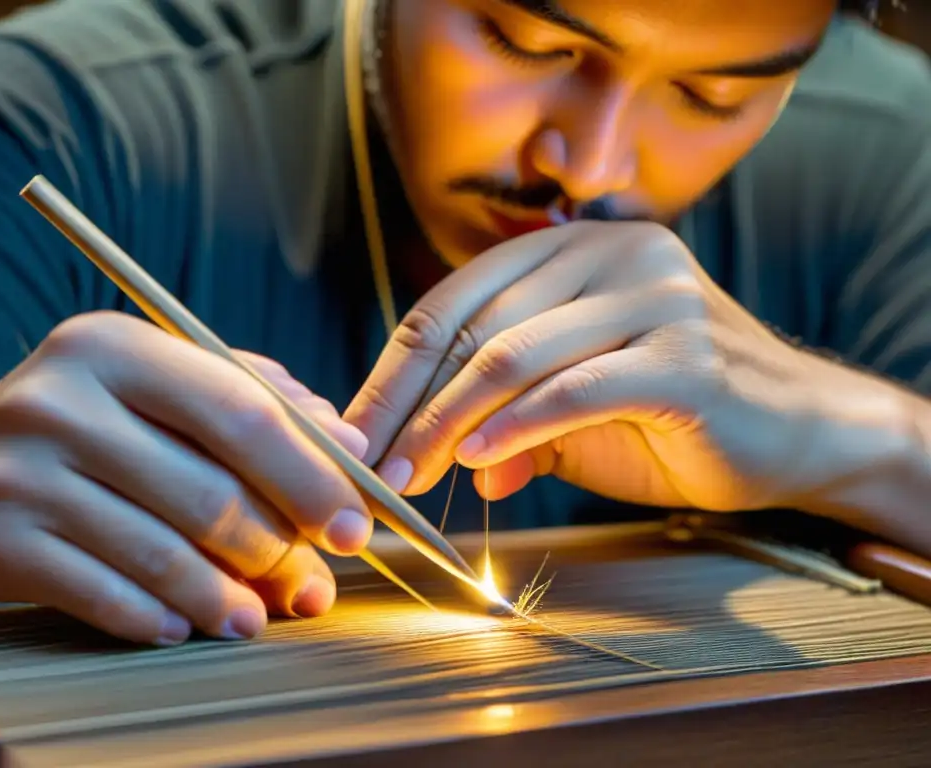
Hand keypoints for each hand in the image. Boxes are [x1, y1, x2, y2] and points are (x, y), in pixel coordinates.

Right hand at [0, 311, 371, 644]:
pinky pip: (106, 597)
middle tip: (310, 580)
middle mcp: (62, 403)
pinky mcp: (0, 545)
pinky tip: (187, 623)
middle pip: (208, 493)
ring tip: (255, 616)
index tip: (354, 525)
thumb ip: (261, 399)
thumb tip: (349, 447)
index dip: (311, 476)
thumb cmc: (99, 417)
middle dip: (276, 548)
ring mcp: (24, 475)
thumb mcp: (169, 380)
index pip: (241, 414)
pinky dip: (161, 618)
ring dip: (226, 598)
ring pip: (163, 555)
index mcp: (117, 347)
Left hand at [346, 220, 898, 511]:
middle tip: (371, 465)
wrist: (794, 432)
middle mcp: (612, 253)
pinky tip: (479, 462)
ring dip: (448, 421)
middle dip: (410, 403)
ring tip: (410, 474)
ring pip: (514, 353)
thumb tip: (442, 462)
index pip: (454, 302)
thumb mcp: (573, 412)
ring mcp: (655, 296)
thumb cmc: (672, 417)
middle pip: (474, 326)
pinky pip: (575, 388)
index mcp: (574, 250)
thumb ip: (507, 418)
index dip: (394, 369)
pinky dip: (516, 426)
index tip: (356, 431)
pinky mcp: (686, 354)